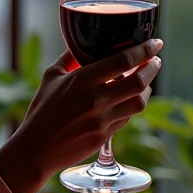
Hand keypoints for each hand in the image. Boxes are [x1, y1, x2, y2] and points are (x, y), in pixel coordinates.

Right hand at [0, 38, 163, 192]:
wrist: (36, 149)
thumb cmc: (41, 110)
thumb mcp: (51, 77)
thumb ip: (69, 58)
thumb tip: (82, 44)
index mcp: (81, 80)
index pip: (123, 61)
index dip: (143, 50)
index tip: (155, 42)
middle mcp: (95, 99)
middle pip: (139, 81)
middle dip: (153, 67)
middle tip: (156, 60)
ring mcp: (102, 120)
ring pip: (139, 102)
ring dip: (147, 89)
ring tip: (146, 80)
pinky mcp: (105, 136)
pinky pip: (128, 118)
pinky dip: (132, 106)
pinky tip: (130, 100)